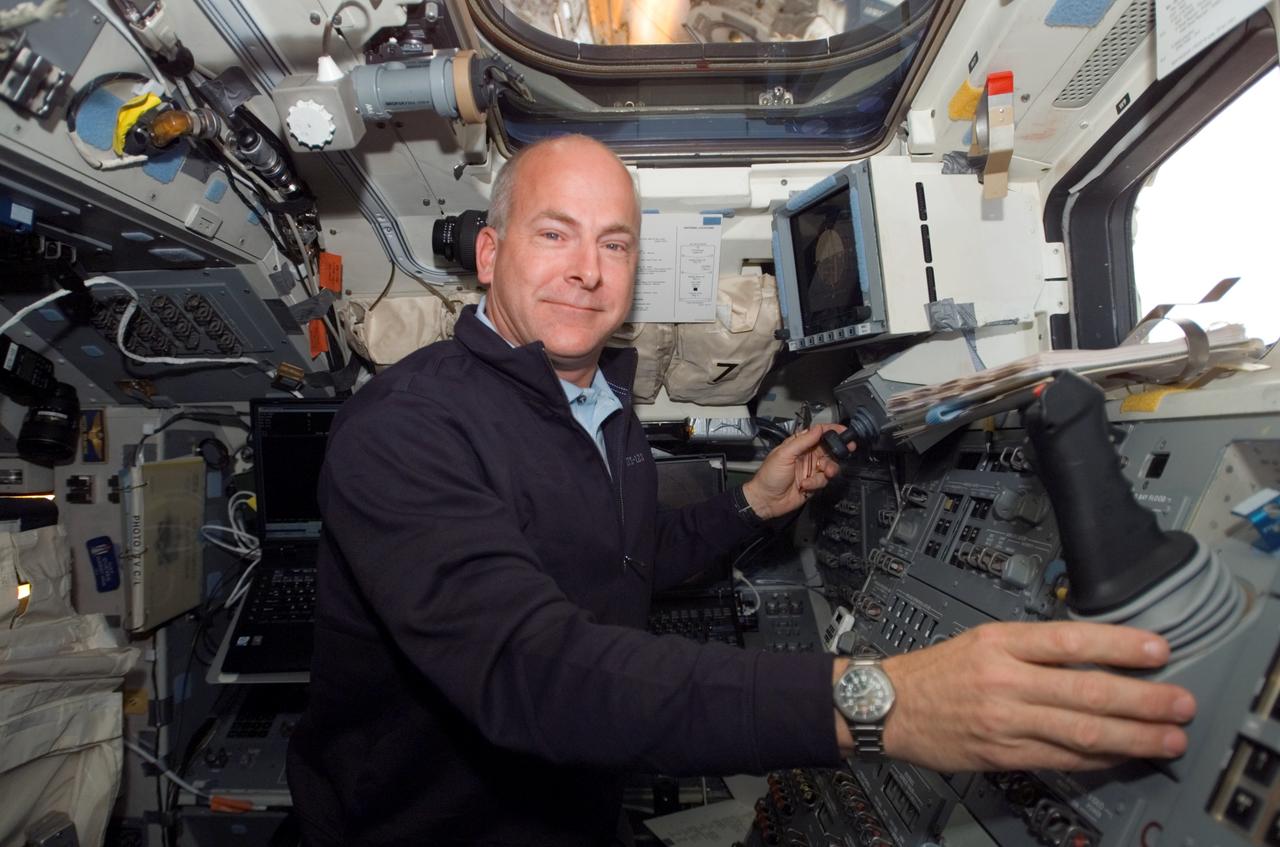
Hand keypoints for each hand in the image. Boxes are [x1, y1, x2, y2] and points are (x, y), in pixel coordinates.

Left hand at [743, 424, 844, 519]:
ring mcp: (811, 470)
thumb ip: (802, 441)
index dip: (832, 430)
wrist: (767, 500)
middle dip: (839, 449)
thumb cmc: (769, 476)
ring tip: (823, 473)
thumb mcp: (784, 454)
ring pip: (830, 465)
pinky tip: (805, 485)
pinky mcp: (814, 483)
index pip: (818, 433)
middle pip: (829, 449)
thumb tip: (818, 429)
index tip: (844, 431)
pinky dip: (816, 483)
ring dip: (829, 469)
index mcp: (798, 445)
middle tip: (848, 449)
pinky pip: (824, 480)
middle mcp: (807, 456)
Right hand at [875, 622, 1196, 771]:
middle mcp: (1005, 680)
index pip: (1071, 640)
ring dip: (1134, 736)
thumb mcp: (983, 639)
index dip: (1121, 645)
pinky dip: (1099, 759)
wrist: (887, 706)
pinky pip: (1062, 759)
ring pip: (1082, 730)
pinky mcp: (1003, 754)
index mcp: (1001, 642)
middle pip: (1087, 690)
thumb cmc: (936, 671)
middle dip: (1144, 699)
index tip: (1160, 650)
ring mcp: (1005, 721)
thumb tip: (1096, 653)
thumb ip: (1033, 647)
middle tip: (1181, 703)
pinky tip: (1125, 756)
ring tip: (1169, 738)